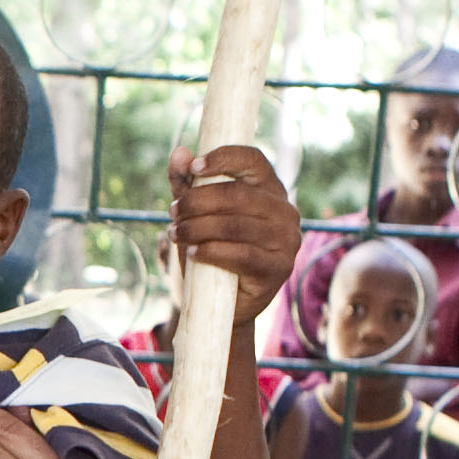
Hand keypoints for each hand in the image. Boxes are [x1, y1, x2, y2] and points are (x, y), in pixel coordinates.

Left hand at [166, 141, 304, 311]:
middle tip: (173, 212)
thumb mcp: (195, 215)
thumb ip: (187, 184)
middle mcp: (285, 211)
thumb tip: (178, 153)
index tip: (193, 167)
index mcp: (269, 189)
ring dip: (198, 227)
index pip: (253, 160)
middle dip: (198, 201)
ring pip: (237, 225)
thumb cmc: (210, 252)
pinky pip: (242, 254)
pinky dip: (211, 251)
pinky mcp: (278, 269)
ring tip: (175, 233)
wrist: (222, 306)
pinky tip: (192, 253)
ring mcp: (286, 241)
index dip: (224, 158)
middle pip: (239, 194)